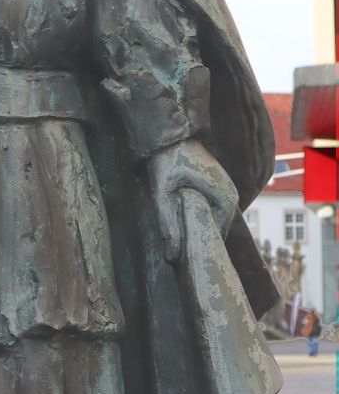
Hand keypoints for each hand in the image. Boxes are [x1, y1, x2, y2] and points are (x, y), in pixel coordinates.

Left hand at [147, 138, 237, 262]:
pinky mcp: (218, 188)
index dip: (198, 248)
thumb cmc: (166, 161)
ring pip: (213, 222)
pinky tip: (180, 224)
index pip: (217, 237)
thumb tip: (173, 257)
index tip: (179, 257)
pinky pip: (211, 212)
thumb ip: (168, 225)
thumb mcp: (162, 194)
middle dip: (198, 240)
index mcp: (225, 199)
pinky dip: (198, 219)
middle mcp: (231, 196)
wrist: (170, 136)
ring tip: (176, 239)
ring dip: (197, 230)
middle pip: (216, 230)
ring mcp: (227, 191)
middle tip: (176, 252)